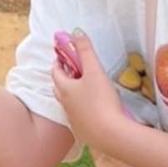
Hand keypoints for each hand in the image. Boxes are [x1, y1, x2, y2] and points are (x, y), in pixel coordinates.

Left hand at [50, 29, 130, 149]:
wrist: (111, 135)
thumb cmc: (102, 100)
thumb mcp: (95, 71)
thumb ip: (86, 51)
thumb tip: (75, 32)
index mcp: (64, 88)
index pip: (56, 72)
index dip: (59, 63)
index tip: (63, 57)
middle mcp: (64, 104)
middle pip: (58, 88)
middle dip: (63, 79)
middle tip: (72, 72)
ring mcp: (72, 120)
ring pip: (67, 104)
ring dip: (71, 96)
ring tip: (82, 91)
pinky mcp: (82, 132)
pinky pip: (78, 118)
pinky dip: (81, 111)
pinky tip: (92, 111)